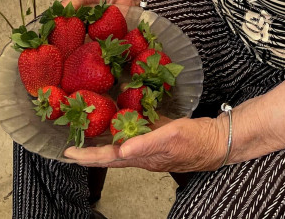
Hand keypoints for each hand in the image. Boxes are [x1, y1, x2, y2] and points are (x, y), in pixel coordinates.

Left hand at [64, 115, 227, 171]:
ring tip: (83, 137)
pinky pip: (131, 139)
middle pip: (107, 157)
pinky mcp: (154, 141)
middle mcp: (140, 156)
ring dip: (99, 145)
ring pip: (117, 149)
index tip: (67, 153)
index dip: (86, 156)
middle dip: (87, 153)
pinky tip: (114, 125)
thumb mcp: (171, 136)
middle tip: (68, 147)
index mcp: (140, 156)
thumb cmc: (195, 140)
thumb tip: (122, 150)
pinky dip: (117, 134)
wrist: (217, 142)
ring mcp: (147, 150)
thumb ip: (146, 143)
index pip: (106, 158)